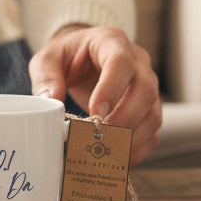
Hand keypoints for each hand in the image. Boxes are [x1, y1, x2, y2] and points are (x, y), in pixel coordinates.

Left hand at [29, 25, 160, 166]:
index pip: (120, 62)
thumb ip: (46, 78)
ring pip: (153, 112)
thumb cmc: (66, 56)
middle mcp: (137, 62)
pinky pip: (153, 130)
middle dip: (125, 118)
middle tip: (101, 137)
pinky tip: (118, 159)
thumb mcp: (48, 59)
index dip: (111, 88)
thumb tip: (52, 102)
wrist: (82, 59)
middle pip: (145, 89)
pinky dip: (139, 148)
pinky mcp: (148, 107)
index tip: (95, 112)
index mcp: (111, 42)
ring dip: (133, 138)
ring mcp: (146, 85)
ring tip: (108, 153)